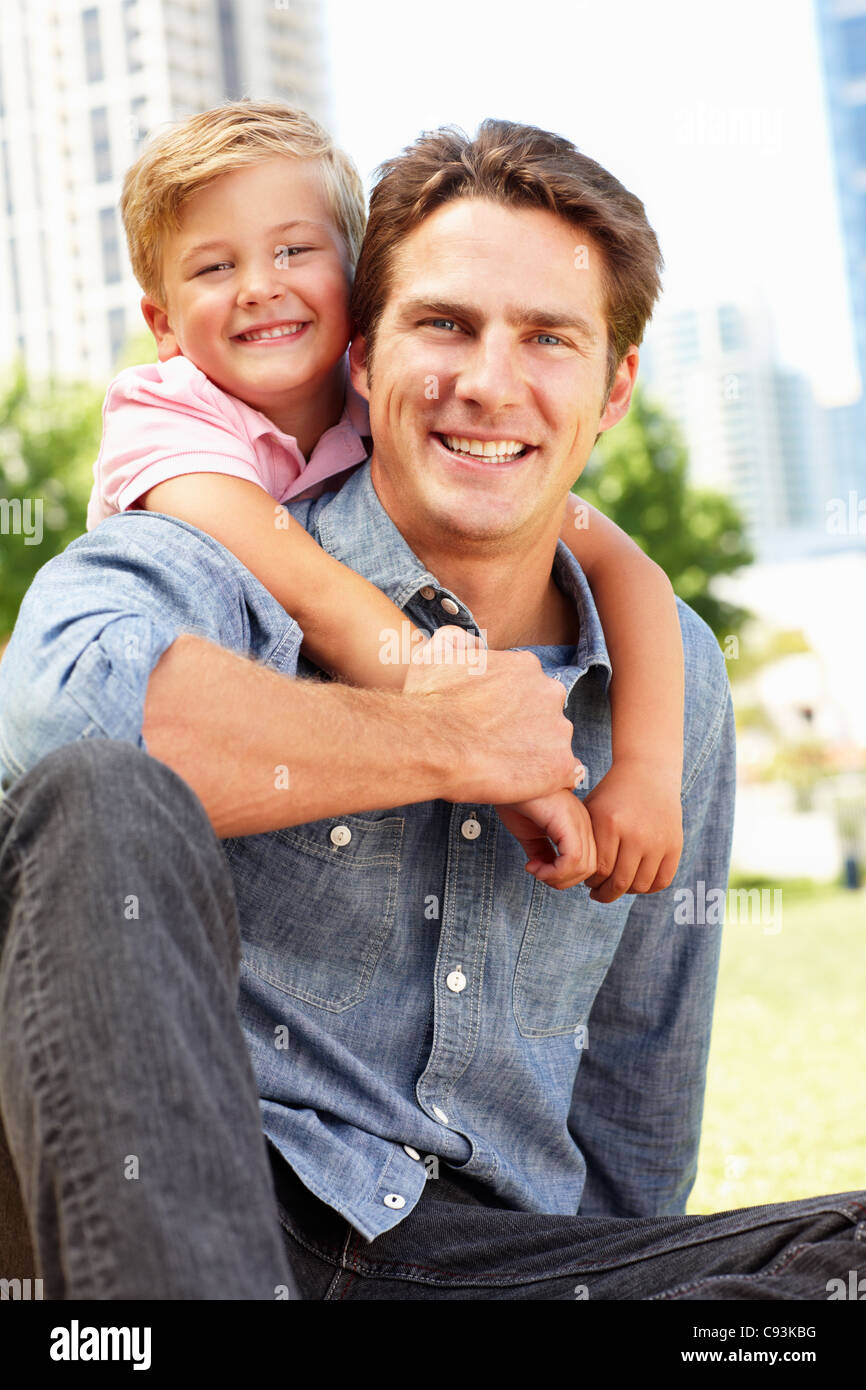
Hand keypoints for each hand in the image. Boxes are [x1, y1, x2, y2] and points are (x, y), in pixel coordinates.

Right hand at [403, 626, 579, 805]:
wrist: (428, 745)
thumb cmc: (428, 701)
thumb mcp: (435, 653)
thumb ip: (457, 638)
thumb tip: (472, 644)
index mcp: (527, 666)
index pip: (528, 687)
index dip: (507, 707)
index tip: (488, 720)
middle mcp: (550, 692)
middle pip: (545, 714)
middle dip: (525, 729)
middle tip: (494, 744)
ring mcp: (559, 730)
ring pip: (553, 745)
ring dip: (532, 755)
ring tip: (499, 766)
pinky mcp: (560, 765)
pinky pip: (562, 775)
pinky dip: (543, 781)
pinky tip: (516, 783)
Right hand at [496, 784, 596, 889]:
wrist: (505, 777)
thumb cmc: (516, 799)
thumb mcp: (532, 833)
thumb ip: (543, 852)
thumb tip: (546, 872)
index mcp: (579, 823)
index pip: (586, 862)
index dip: (564, 876)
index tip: (537, 870)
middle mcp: (584, 822)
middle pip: (589, 868)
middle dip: (562, 881)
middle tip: (537, 874)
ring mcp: (579, 820)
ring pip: (584, 867)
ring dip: (556, 878)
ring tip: (535, 870)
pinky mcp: (568, 821)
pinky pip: (573, 859)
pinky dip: (554, 872)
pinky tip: (535, 866)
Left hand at [583, 759, 682, 902]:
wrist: (648, 773)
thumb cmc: (611, 795)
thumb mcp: (590, 810)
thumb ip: (582, 841)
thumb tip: (574, 875)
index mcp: (611, 824)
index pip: (599, 870)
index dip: (591, 882)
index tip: (587, 881)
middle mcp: (636, 834)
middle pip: (620, 882)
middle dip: (606, 893)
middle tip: (598, 892)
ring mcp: (658, 840)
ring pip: (640, 885)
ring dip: (626, 891)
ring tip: (617, 885)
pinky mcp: (675, 844)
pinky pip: (662, 880)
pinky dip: (648, 887)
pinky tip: (636, 882)